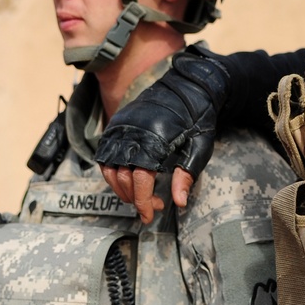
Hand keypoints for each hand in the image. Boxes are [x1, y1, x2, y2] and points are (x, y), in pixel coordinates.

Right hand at [95, 45, 229, 220]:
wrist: (188, 86)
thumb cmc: (197, 119)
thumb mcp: (199, 148)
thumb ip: (186, 175)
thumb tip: (179, 203)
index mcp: (153, 142)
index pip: (140, 182)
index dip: (143, 203)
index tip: (149, 217)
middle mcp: (132, 134)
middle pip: (123, 178)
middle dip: (135, 199)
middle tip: (152, 207)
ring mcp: (121, 128)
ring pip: (110, 169)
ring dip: (121, 189)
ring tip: (139, 196)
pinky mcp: (117, 123)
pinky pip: (105, 154)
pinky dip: (112, 172)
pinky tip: (128, 179)